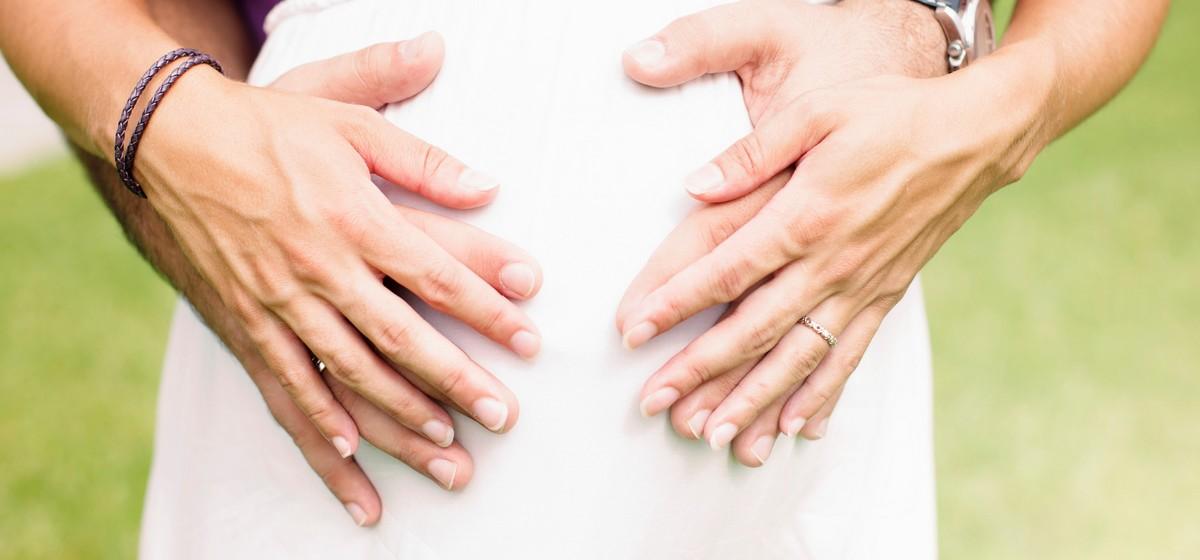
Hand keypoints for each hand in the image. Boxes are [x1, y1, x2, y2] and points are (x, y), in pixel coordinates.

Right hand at [134, 32, 541, 459]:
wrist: (169, 141)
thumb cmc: (272, 129)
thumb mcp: (353, 123)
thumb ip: (424, 160)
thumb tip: (489, 188)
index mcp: (353, 216)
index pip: (436, 274)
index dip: (487, 311)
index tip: (529, 340)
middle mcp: (319, 267)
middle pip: (400, 337)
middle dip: (456, 381)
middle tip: (503, 415)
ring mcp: (279, 302)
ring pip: (348, 373)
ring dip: (399, 416)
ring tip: (447, 448)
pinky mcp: (245, 323)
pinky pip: (284, 384)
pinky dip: (317, 424)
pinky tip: (349, 456)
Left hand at [616, 0, 1037, 465]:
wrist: (973, 137)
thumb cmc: (890, 115)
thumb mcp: (816, 112)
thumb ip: (751, 152)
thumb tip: (693, 186)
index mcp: (805, 216)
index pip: (726, 271)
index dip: (675, 303)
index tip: (633, 332)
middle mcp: (831, 264)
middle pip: (753, 330)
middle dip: (700, 373)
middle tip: (656, 404)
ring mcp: (860, 287)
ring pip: (798, 358)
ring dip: (755, 401)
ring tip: (717, 438)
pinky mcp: (884, 297)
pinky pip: (848, 357)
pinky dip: (821, 396)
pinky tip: (797, 428)